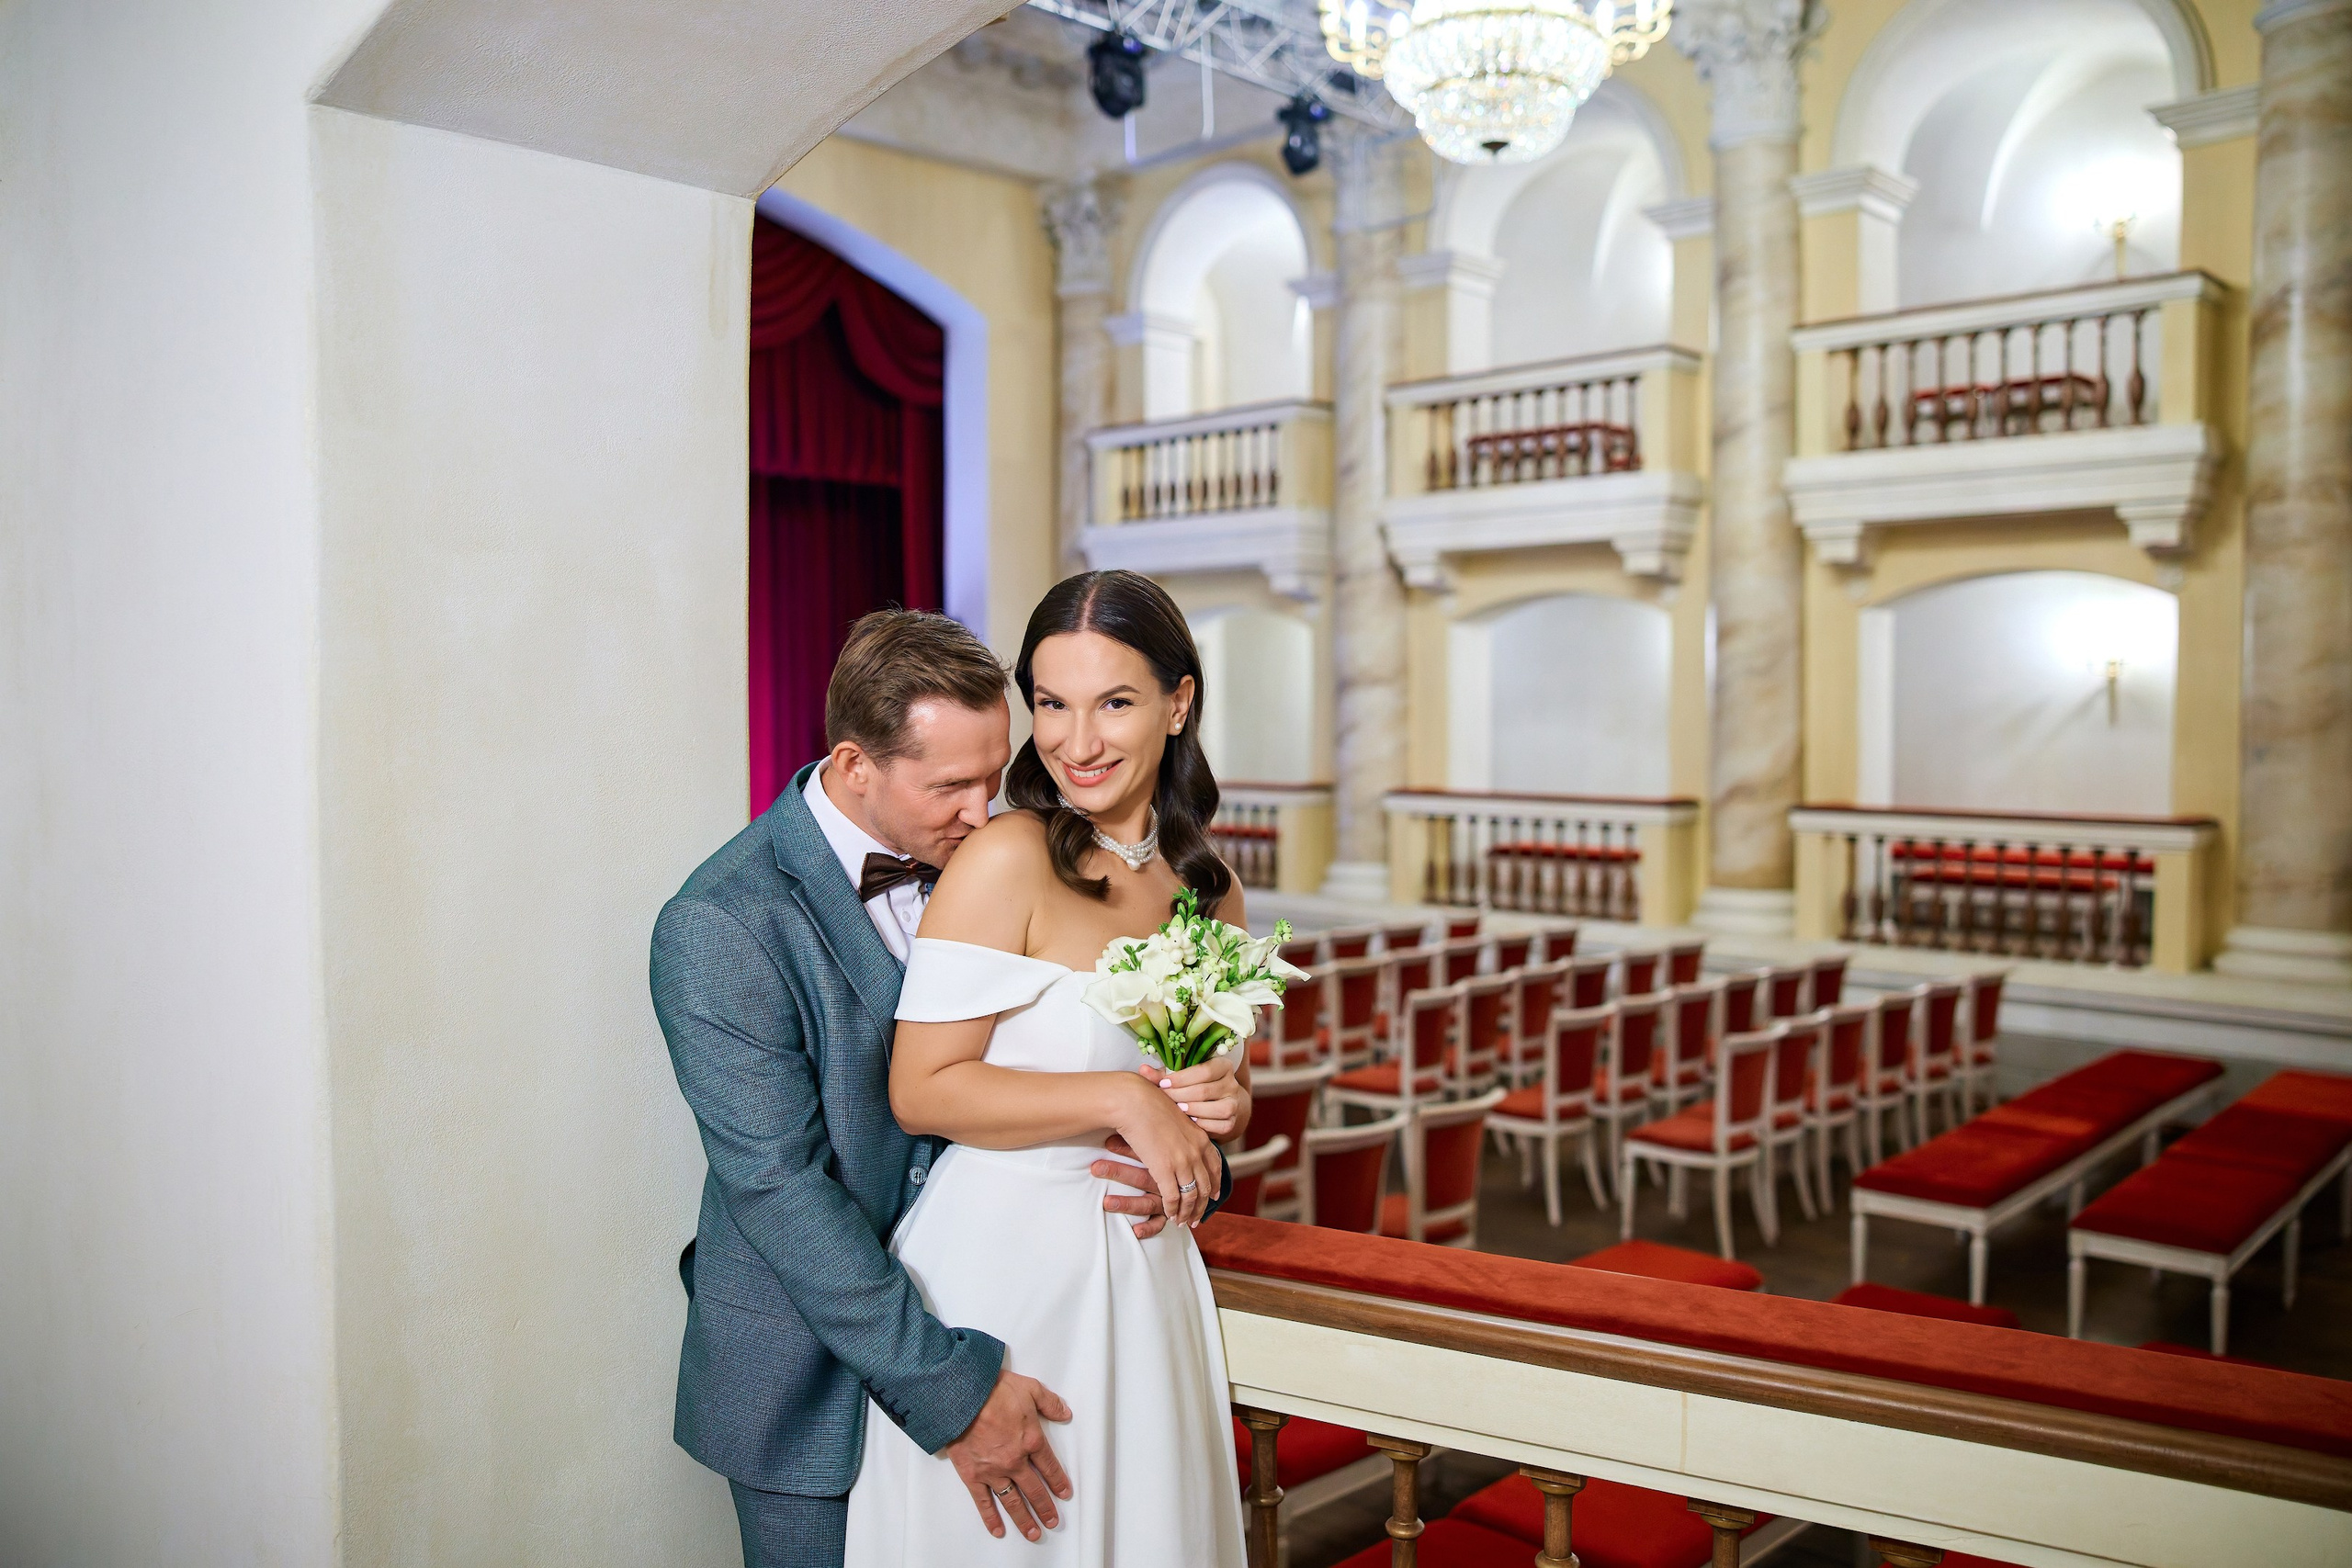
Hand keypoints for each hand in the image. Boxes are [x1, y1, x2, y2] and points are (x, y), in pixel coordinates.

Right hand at [942, 1370, 1072, 1542]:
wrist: (961, 1397)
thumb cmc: (993, 1390)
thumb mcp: (1030, 1388)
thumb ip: (1050, 1403)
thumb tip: (1065, 1412)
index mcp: (1031, 1440)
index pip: (1050, 1467)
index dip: (1059, 1481)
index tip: (1064, 1493)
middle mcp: (1015, 1461)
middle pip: (1034, 1490)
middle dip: (1045, 1508)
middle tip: (1053, 1521)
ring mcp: (994, 1471)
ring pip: (1013, 1502)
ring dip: (1024, 1519)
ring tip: (1033, 1533)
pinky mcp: (973, 1476)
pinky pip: (984, 1503)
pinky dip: (991, 1518)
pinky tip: (998, 1530)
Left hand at [1095, 1134, 1169, 1238]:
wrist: (1193, 1171)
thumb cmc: (1171, 1156)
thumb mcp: (1157, 1146)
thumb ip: (1135, 1143)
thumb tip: (1110, 1136)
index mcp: (1166, 1161)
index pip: (1141, 1153)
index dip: (1122, 1149)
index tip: (1103, 1145)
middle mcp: (1166, 1179)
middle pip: (1142, 1177)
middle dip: (1118, 1172)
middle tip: (1095, 1168)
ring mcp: (1167, 1197)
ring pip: (1148, 1202)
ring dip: (1127, 1203)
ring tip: (1106, 1202)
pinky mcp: (1169, 1213)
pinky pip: (1159, 1223)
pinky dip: (1149, 1227)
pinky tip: (1136, 1231)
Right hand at [1113, 1073, 1221, 1228]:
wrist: (1134, 1101)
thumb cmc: (1148, 1104)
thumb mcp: (1175, 1117)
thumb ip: (1182, 1132)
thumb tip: (1179, 1138)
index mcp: (1201, 1138)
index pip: (1215, 1166)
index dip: (1215, 1184)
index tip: (1214, 1197)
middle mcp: (1196, 1152)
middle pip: (1206, 1186)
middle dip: (1202, 1206)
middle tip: (1196, 1218)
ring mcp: (1182, 1162)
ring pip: (1191, 1196)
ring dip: (1187, 1212)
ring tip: (1182, 1222)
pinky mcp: (1165, 1170)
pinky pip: (1172, 1198)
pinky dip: (1172, 1209)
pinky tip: (1169, 1215)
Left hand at [1148, 1055, 1250, 1140]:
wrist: (1215, 1102)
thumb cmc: (1193, 1085)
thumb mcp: (1181, 1077)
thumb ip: (1162, 1074)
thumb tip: (1142, 1070)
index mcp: (1222, 1065)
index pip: (1204, 1070)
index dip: (1181, 1078)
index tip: (1163, 1084)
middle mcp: (1232, 1083)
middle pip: (1206, 1091)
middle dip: (1181, 1096)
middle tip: (1164, 1099)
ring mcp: (1234, 1103)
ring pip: (1218, 1109)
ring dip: (1194, 1110)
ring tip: (1178, 1110)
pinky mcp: (1232, 1121)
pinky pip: (1222, 1125)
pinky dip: (1205, 1125)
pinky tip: (1190, 1122)